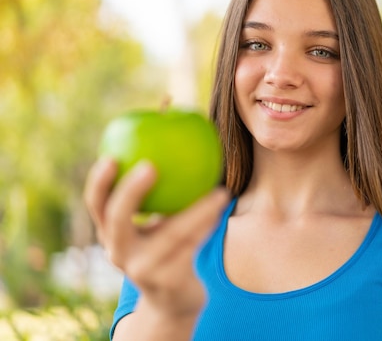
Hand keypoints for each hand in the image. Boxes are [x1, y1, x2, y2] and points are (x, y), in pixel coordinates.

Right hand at [84, 158, 229, 318]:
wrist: (173, 301)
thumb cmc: (165, 249)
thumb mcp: (153, 226)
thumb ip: (157, 197)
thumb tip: (173, 143)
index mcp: (111, 234)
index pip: (97, 205)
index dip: (99, 182)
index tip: (111, 156)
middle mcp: (119, 253)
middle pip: (117, 219)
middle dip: (130, 192)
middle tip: (150, 165)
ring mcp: (142, 270)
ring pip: (170, 233)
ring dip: (197, 210)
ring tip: (219, 191)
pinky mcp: (168, 281)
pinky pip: (191, 246)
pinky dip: (207, 225)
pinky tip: (221, 207)